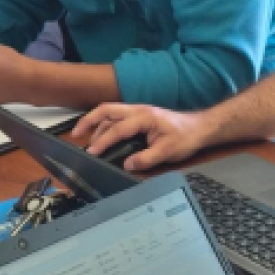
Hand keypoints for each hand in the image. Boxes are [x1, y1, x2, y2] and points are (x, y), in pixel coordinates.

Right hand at [71, 104, 209, 171]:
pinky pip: (116, 115)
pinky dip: (104, 122)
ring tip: (84, 137)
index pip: (117, 129)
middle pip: (106, 110)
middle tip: (75, 134)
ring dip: (95, 122)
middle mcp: (138, 110)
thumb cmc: (185, 137)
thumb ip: (146, 159)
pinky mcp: (139, 116)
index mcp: (144, 117)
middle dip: (88, 120)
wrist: (199, 127)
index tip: (92, 152)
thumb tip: (127, 165)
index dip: (103, 141)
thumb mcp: (168, 151)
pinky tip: (99, 133)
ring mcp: (138, 111)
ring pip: (110, 112)